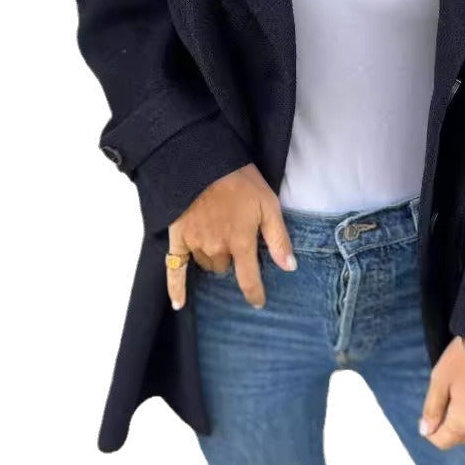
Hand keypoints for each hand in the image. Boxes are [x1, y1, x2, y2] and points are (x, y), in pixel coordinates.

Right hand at [165, 163, 294, 310]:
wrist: (204, 162)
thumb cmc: (240, 181)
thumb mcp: (269, 204)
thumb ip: (279, 238)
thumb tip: (289, 267)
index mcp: (241, 242)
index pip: (248, 280)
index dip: (255, 293)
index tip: (258, 302)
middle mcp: (217, 248)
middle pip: (226, 267)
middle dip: (233, 258)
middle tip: (235, 236)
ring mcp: (195, 244)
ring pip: (207, 264)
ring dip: (214, 258)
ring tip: (217, 236)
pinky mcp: (177, 238)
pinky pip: (175, 269)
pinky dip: (176, 288)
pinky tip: (178, 303)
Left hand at [418, 337, 464, 448]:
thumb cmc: (464, 359)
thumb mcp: (439, 380)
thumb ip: (431, 409)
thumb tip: (426, 431)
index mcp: (463, 422)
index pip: (442, 442)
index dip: (431, 432)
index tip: (428, 415)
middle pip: (458, 439)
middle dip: (447, 428)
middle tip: (445, 401)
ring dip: (464, 427)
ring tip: (459, 402)